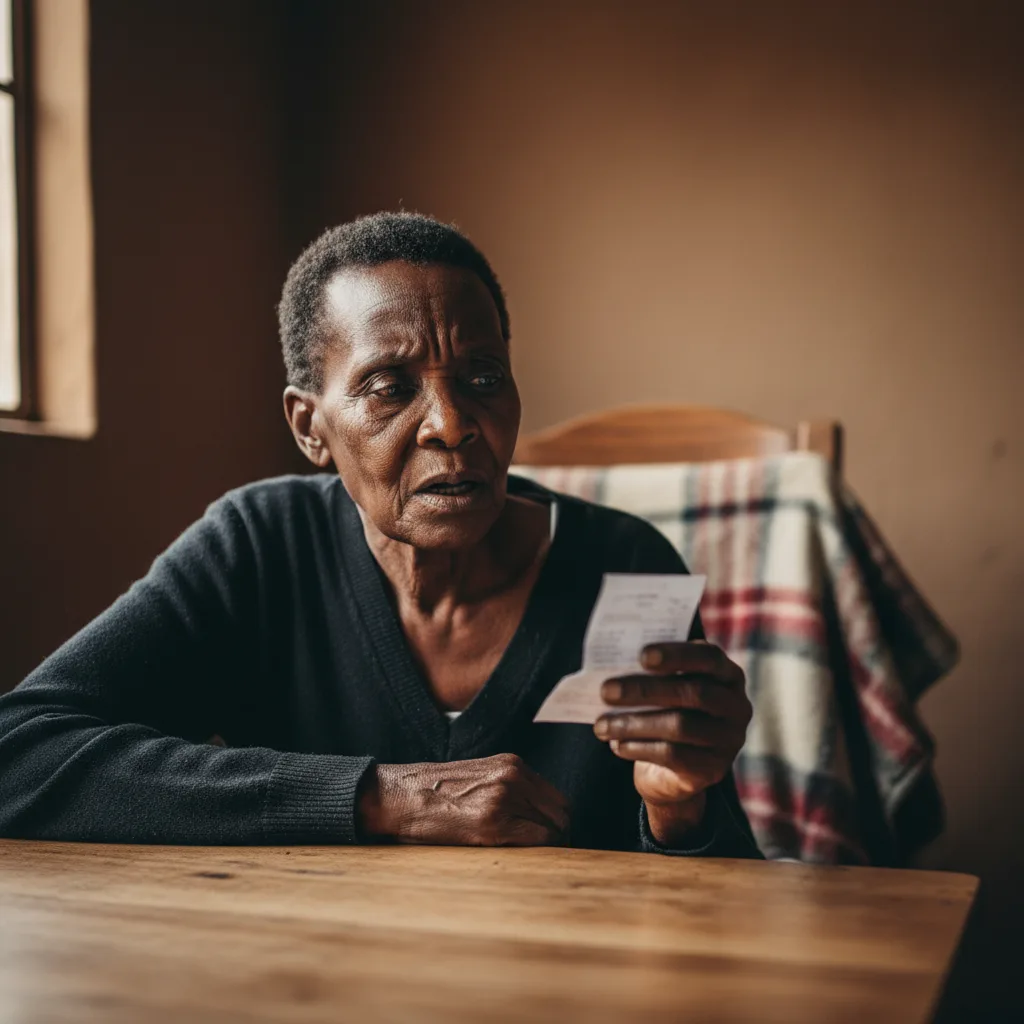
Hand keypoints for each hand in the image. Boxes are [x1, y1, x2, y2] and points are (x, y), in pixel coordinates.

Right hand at [358, 753, 569, 846]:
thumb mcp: (479, 777)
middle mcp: (513, 776)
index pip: (556, 797)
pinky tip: (519, 856)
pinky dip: (535, 852)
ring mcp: (504, 798)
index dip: (557, 821)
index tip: (551, 838)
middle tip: (547, 854)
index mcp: (511, 764)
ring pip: (552, 828)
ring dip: (548, 846)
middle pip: (561, 812)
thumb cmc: (436, 793)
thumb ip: (509, 787)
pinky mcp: (493, 822)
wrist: (401, 796)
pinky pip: (536, 841)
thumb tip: (537, 815)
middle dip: (559, 835)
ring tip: (532, 859)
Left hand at [594, 642, 750, 846]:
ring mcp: (729, 740)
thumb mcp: (665, 688)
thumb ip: (651, 674)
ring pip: (681, 726)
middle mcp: (736, 706)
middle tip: (606, 691)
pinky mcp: (713, 769)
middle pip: (694, 693)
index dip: (677, 655)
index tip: (642, 656)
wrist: (675, 768)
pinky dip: (640, 748)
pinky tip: (616, 744)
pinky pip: (674, 756)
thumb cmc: (666, 711)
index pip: (708, 657)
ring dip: (634, 724)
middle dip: (645, 690)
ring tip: (601, 725)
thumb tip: (613, 669)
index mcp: (727, 675)